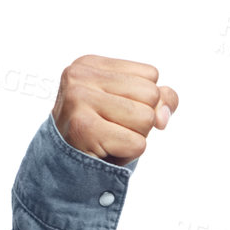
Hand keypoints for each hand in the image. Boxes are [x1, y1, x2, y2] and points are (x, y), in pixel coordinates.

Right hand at [51, 55, 178, 163]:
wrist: (67, 165)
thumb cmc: (102, 133)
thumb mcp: (131, 107)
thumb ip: (158, 100)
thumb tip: (163, 115)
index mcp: (91, 64)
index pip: (151, 74)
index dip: (145, 101)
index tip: (117, 112)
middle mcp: (80, 76)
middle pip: (150, 94)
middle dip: (143, 119)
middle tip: (114, 128)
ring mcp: (79, 100)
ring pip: (146, 118)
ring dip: (136, 137)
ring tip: (111, 139)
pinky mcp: (84, 128)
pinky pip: (137, 143)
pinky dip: (129, 153)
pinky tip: (107, 150)